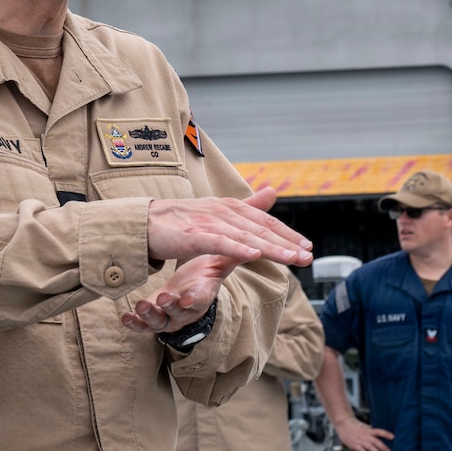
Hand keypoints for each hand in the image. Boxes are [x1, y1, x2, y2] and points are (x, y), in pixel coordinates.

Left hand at [122, 255, 231, 333]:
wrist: (191, 289)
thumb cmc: (206, 275)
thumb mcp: (220, 264)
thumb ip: (233, 255)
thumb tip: (255, 244)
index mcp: (202, 295)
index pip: (201, 298)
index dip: (195, 299)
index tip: (189, 298)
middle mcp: (186, 309)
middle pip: (179, 312)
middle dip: (171, 307)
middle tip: (163, 298)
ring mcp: (169, 316)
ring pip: (160, 321)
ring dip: (150, 315)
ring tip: (141, 305)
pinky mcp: (153, 318)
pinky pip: (143, 325)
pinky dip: (134, 322)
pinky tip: (125, 316)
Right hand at [145, 188, 311, 266]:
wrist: (143, 223)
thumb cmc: (180, 221)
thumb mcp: (218, 211)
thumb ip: (248, 205)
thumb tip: (274, 192)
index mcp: (230, 207)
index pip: (264, 221)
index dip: (287, 234)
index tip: (307, 247)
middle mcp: (223, 212)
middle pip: (260, 229)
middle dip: (287, 243)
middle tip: (308, 256)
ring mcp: (208, 223)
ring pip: (245, 236)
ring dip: (271, 248)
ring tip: (292, 258)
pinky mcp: (192, 236)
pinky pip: (219, 242)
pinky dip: (238, 248)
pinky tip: (254, 255)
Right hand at [333, 415, 392, 450]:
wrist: (343, 423)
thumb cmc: (354, 425)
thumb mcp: (364, 426)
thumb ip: (371, 431)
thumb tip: (379, 434)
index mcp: (368, 430)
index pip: (379, 431)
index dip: (386, 434)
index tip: (393, 437)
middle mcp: (365, 435)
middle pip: (376, 441)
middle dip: (383, 447)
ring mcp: (359, 440)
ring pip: (370, 446)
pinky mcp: (354, 444)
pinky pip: (360, 450)